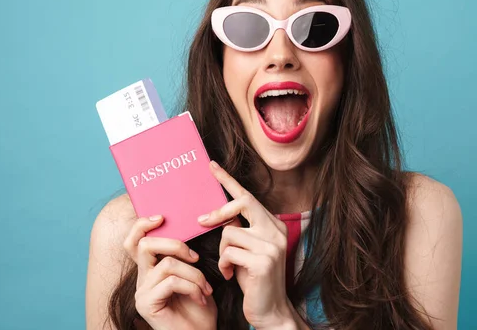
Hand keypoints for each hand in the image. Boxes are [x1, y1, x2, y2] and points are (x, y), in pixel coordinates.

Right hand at [123, 215, 216, 329]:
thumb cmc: (201, 304)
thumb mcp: (198, 271)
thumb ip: (189, 250)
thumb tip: (203, 217)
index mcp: (150, 268)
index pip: (134, 240)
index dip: (142, 225)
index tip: (162, 217)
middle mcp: (141, 278)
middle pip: (145, 245)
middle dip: (175, 244)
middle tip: (196, 258)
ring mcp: (141, 292)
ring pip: (166, 263)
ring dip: (194, 273)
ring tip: (206, 288)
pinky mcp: (146, 304)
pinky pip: (171, 281)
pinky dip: (192, 286)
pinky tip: (201, 298)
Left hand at [198, 161, 295, 328]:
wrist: (270, 310)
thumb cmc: (254, 280)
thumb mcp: (247, 250)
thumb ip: (240, 230)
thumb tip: (219, 213)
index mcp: (273, 224)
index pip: (248, 196)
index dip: (228, 180)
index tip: (211, 165)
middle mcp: (276, 230)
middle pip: (242, 203)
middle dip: (217, 211)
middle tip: (200, 221)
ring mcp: (272, 245)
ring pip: (229, 232)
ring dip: (221, 251)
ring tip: (228, 266)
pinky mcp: (264, 261)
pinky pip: (229, 252)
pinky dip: (224, 264)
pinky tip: (230, 275)